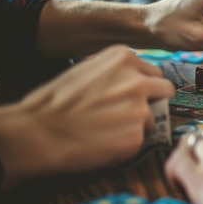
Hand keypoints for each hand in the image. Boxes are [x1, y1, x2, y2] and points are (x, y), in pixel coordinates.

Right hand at [0, 45, 174, 185]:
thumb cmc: (55, 102)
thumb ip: (116, 70)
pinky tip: (104, 142)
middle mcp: (138, 80)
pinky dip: (126, 144)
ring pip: (153, 119)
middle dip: (153, 102)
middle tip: (131, 113)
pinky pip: (140, 141)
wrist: (37, 132)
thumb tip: (136, 76)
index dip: (145, 86)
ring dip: (138, 126)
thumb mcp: (86, 69)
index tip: (134, 95)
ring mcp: (140, 109)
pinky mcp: (136, 137)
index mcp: (124, 58)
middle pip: (165, 90)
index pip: (155, 72)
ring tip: (108, 129)